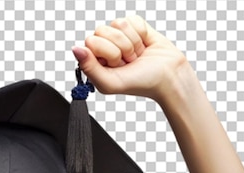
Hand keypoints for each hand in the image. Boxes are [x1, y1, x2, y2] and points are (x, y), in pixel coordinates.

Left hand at [73, 15, 190, 104]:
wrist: (168, 75)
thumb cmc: (141, 83)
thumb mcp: (110, 82)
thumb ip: (89, 68)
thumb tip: (76, 49)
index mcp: (96, 61)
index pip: (90, 42)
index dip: (106, 53)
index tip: (117, 65)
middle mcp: (105, 47)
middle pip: (102, 30)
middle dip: (120, 47)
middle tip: (128, 61)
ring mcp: (120, 35)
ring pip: (118, 23)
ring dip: (131, 42)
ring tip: (136, 55)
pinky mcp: (135, 26)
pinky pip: (132, 19)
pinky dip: (141, 33)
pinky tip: (143, 45)